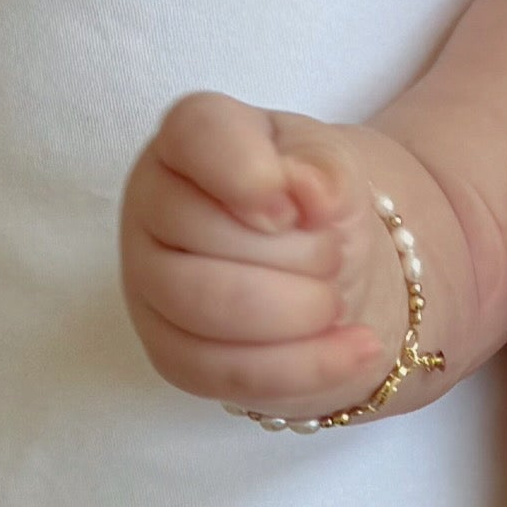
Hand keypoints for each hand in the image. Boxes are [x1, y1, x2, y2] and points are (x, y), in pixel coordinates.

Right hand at [121, 93, 396, 409]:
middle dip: (297, 255)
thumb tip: (311, 194)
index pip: (198, 135)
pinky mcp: (171, 352)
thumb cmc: (317, 204)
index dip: (251, 175)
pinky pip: (225, 372)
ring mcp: (149, 283)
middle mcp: (152, 204)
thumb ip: (323, 168)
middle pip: (203, 238)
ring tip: (336, 299)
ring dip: (298, 311)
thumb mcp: (335, 167)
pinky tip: (356, 349)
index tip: (298, 208)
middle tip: (334, 254)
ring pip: (206, 310)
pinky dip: (305, 364)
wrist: (331, 269)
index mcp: (191, 138)